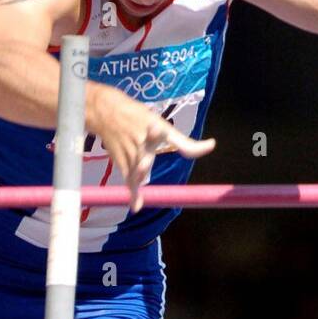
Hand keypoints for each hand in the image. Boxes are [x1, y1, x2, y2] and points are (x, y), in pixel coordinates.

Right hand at [97, 89, 215, 212]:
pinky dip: (132, 194)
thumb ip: (183, 141)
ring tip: (138, 198)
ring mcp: (130, 152)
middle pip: (144, 153)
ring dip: (137, 179)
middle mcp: (142, 140)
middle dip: (144, 159)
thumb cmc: (138, 118)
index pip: (172, 136)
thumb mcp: (159, 122)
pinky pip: (128, 180)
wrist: (106, 112)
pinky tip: (136, 206)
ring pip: (136, 169)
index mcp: (155, 127)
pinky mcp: (121, 161)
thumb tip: (211, 145)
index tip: (210, 145)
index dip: (189, 143)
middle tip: (144, 162)